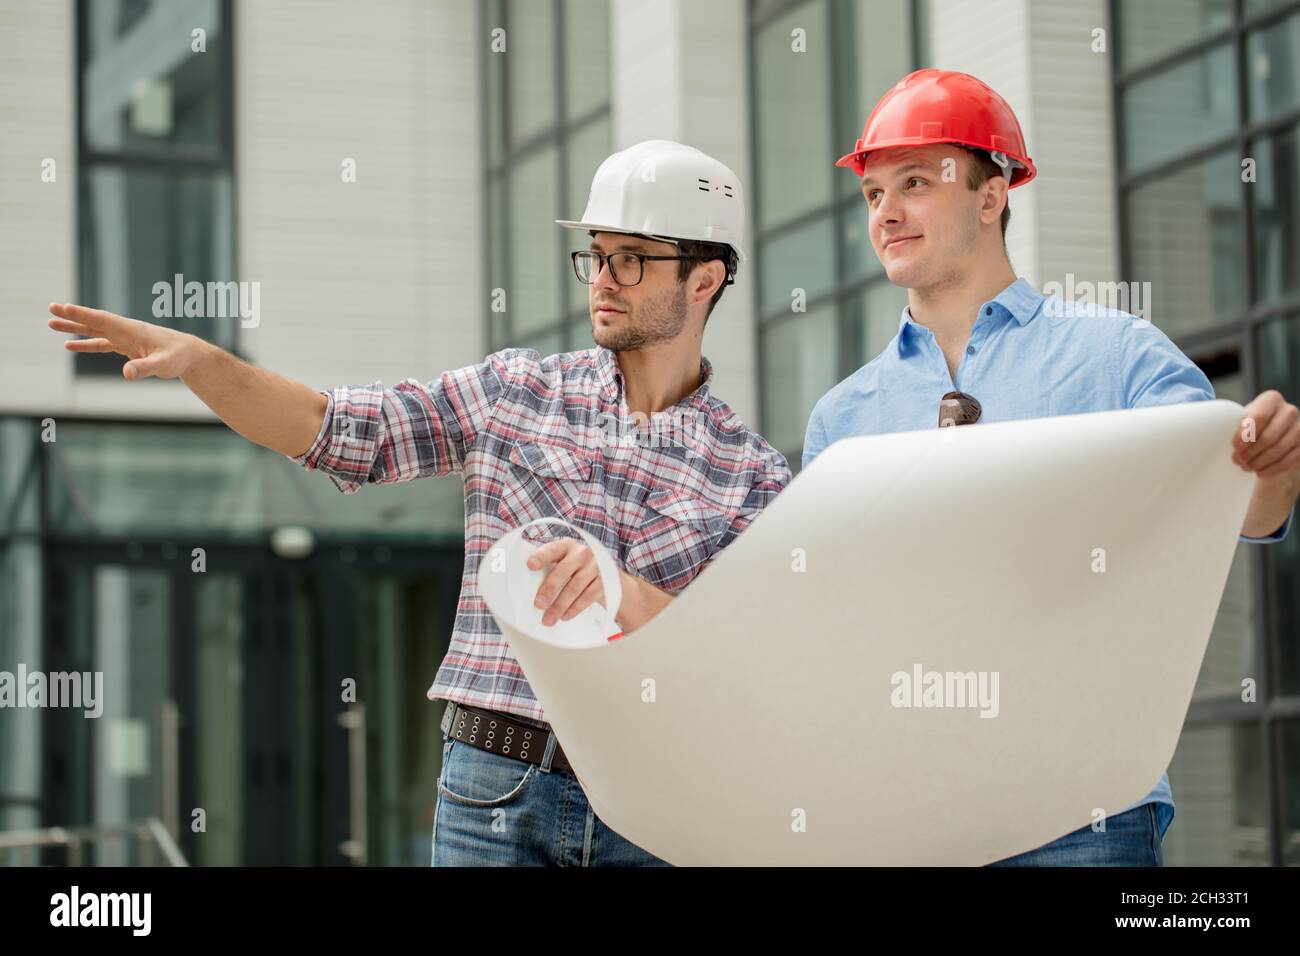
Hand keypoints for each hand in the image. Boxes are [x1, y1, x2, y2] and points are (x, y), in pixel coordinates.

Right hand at [47, 302, 201, 379]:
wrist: (190, 355)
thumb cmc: (178, 357)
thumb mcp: (162, 365)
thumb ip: (144, 368)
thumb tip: (126, 374)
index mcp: (131, 330)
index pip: (102, 320)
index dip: (83, 314)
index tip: (63, 307)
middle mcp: (126, 330)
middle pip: (94, 321)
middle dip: (72, 316)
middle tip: (50, 309)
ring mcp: (125, 338)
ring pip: (95, 331)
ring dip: (74, 328)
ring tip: (51, 324)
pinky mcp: (127, 347)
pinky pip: (102, 344)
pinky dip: (86, 344)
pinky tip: (70, 346)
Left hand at [527, 538, 606, 625]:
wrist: (608, 574)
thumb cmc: (577, 569)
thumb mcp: (565, 562)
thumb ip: (550, 568)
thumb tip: (527, 587)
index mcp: (567, 546)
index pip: (552, 550)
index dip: (541, 557)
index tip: (530, 565)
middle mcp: (582, 553)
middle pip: (563, 571)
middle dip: (549, 590)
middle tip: (538, 605)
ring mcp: (596, 566)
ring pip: (574, 588)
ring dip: (559, 606)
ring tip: (548, 618)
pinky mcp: (605, 581)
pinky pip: (587, 597)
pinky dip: (574, 609)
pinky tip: (565, 616)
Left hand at [1235, 390, 1299, 478]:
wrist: (1270, 433)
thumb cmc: (1251, 425)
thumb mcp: (1242, 420)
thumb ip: (1234, 425)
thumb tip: (1222, 440)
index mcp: (1271, 400)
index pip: (1259, 417)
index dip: (1245, 434)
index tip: (1235, 447)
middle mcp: (1289, 411)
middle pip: (1269, 437)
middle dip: (1251, 453)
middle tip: (1238, 461)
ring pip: (1278, 450)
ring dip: (1259, 462)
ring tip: (1246, 467)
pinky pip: (1289, 460)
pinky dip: (1272, 469)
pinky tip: (1260, 472)